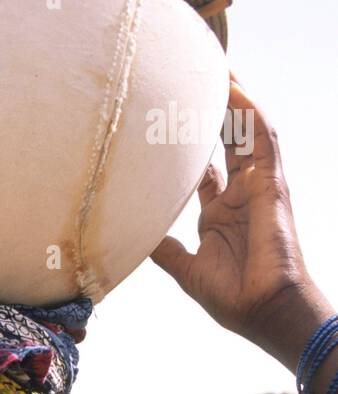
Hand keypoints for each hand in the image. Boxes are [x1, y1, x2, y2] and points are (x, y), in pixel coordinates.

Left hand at [150, 74, 312, 349]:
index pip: (201, 168)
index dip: (184, 144)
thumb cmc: (233, 297)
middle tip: (187, 81)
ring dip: (231, 100)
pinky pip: (263, 138)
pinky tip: (234, 90)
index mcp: (218, 214)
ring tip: (214, 70)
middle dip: (208, 111)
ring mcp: (256, 186)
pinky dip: (250, 112)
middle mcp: (238, 195)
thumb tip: (135, 237)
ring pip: (244, 130)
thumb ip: (165, 250)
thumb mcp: (187, 270)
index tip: (160, 123)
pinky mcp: (271, 184)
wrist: (263, 311)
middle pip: (222, 140)